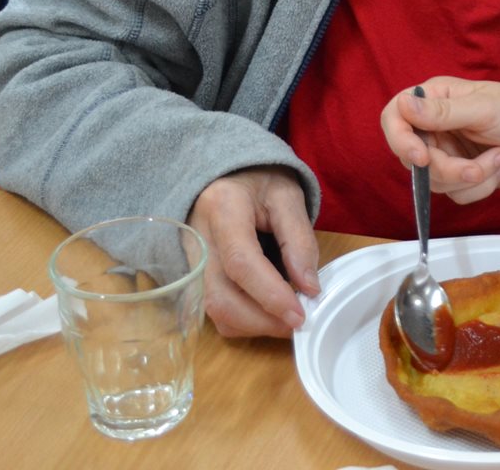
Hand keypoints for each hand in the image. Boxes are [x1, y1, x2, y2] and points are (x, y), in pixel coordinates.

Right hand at [185, 167, 320, 337]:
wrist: (223, 174)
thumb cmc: (257, 181)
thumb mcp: (287, 195)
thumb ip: (299, 239)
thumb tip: (309, 288)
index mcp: (222, 209)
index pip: (241, 262)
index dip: (271, 295)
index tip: (301, 313)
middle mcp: (197, 240)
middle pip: (220, 297)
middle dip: (262, 321)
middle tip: (299, 323)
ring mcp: (189, 262)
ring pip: (214, 311)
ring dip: (253, 326)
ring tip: (286, 318)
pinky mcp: (193, 278)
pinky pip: (213, 311)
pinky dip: (243, 321)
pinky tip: (267, 311)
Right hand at [379, 77, 499, 203]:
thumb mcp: (484, 109)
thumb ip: (443, 112)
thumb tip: (403, 107)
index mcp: (436, 98)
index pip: (395, 117)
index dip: (400, 140)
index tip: (421, 157)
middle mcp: (436, 125)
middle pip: (414, 159)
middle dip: (447, 169)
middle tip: (475, 168)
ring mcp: (448, 151)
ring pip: (434, 181)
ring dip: (470, 177)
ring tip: (498, 158)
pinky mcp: (463, 174)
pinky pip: (455, 193)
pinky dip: (480, 186)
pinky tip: (499, 166)